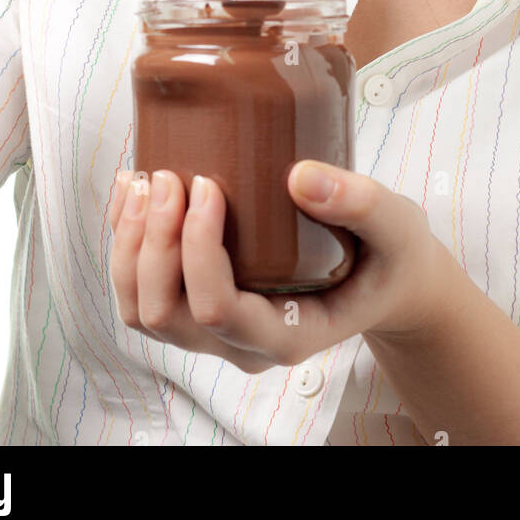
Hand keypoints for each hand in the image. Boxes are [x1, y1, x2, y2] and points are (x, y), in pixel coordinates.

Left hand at [109, 162, 446, 372]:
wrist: (386, 274)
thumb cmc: (389, 254)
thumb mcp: (396, 227)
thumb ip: (360, 203)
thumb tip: (300, 176)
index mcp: (289, 335)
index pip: (218, 311)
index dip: (197, 251)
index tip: (207, 186)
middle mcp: (243, 344)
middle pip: (166, 314)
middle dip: (154, 243)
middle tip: (170, 175)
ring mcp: (216, 329)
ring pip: (141, 310)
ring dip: (129, 246)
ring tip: (144, 179)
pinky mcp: (200, 303)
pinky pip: (141, 289)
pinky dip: (124, 241)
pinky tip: (132, 189)